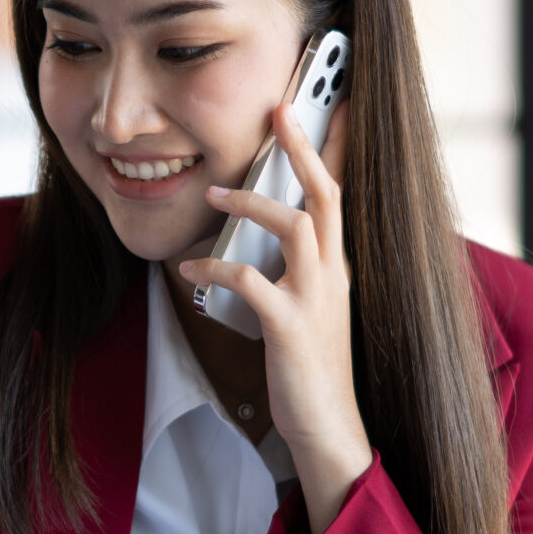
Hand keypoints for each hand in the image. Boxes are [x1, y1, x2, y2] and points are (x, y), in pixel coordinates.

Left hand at [179, 100, 374, 533]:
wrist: (327, 429)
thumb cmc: (309, 371)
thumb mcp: (304, 310)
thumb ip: (287, 273)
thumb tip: (249, 245)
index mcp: (335, 267)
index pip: (341, 194)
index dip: (336, 148)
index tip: (331, 104)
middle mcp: (333, 275)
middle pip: (328, 195)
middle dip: (305, 148)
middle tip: (281, 108)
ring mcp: (315, 299)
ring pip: (296, 227)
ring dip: (254, 202)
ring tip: (215, 192)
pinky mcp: (290, 327)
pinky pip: (250, 281)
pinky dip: (216, 267)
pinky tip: (190, 267)